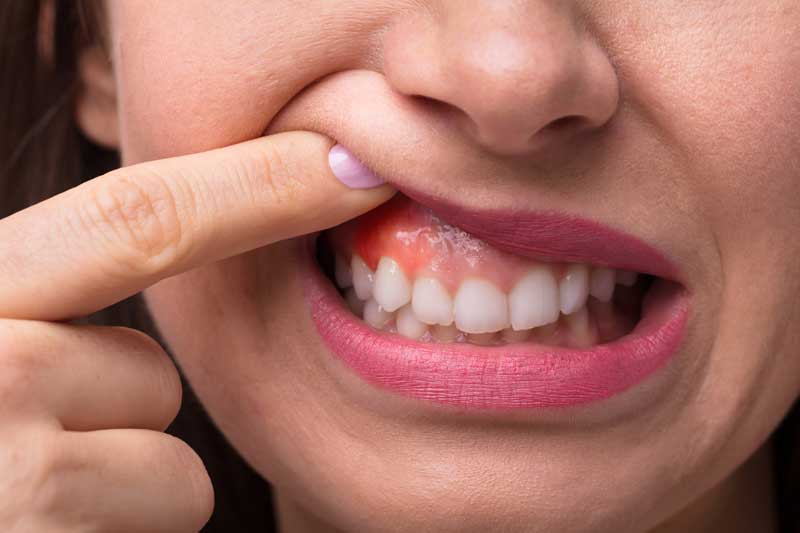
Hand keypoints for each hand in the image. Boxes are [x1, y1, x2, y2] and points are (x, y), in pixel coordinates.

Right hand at [0, 132, 392, 531]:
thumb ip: (38, 307)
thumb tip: (162, 304)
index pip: (135, 220)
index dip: (256, 186)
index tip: (351, 165)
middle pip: (153, 379)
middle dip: (116, 416)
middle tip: (19, 451)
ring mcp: (19, 486)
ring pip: (171, 477)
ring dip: (115, 499)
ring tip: (21, 511)